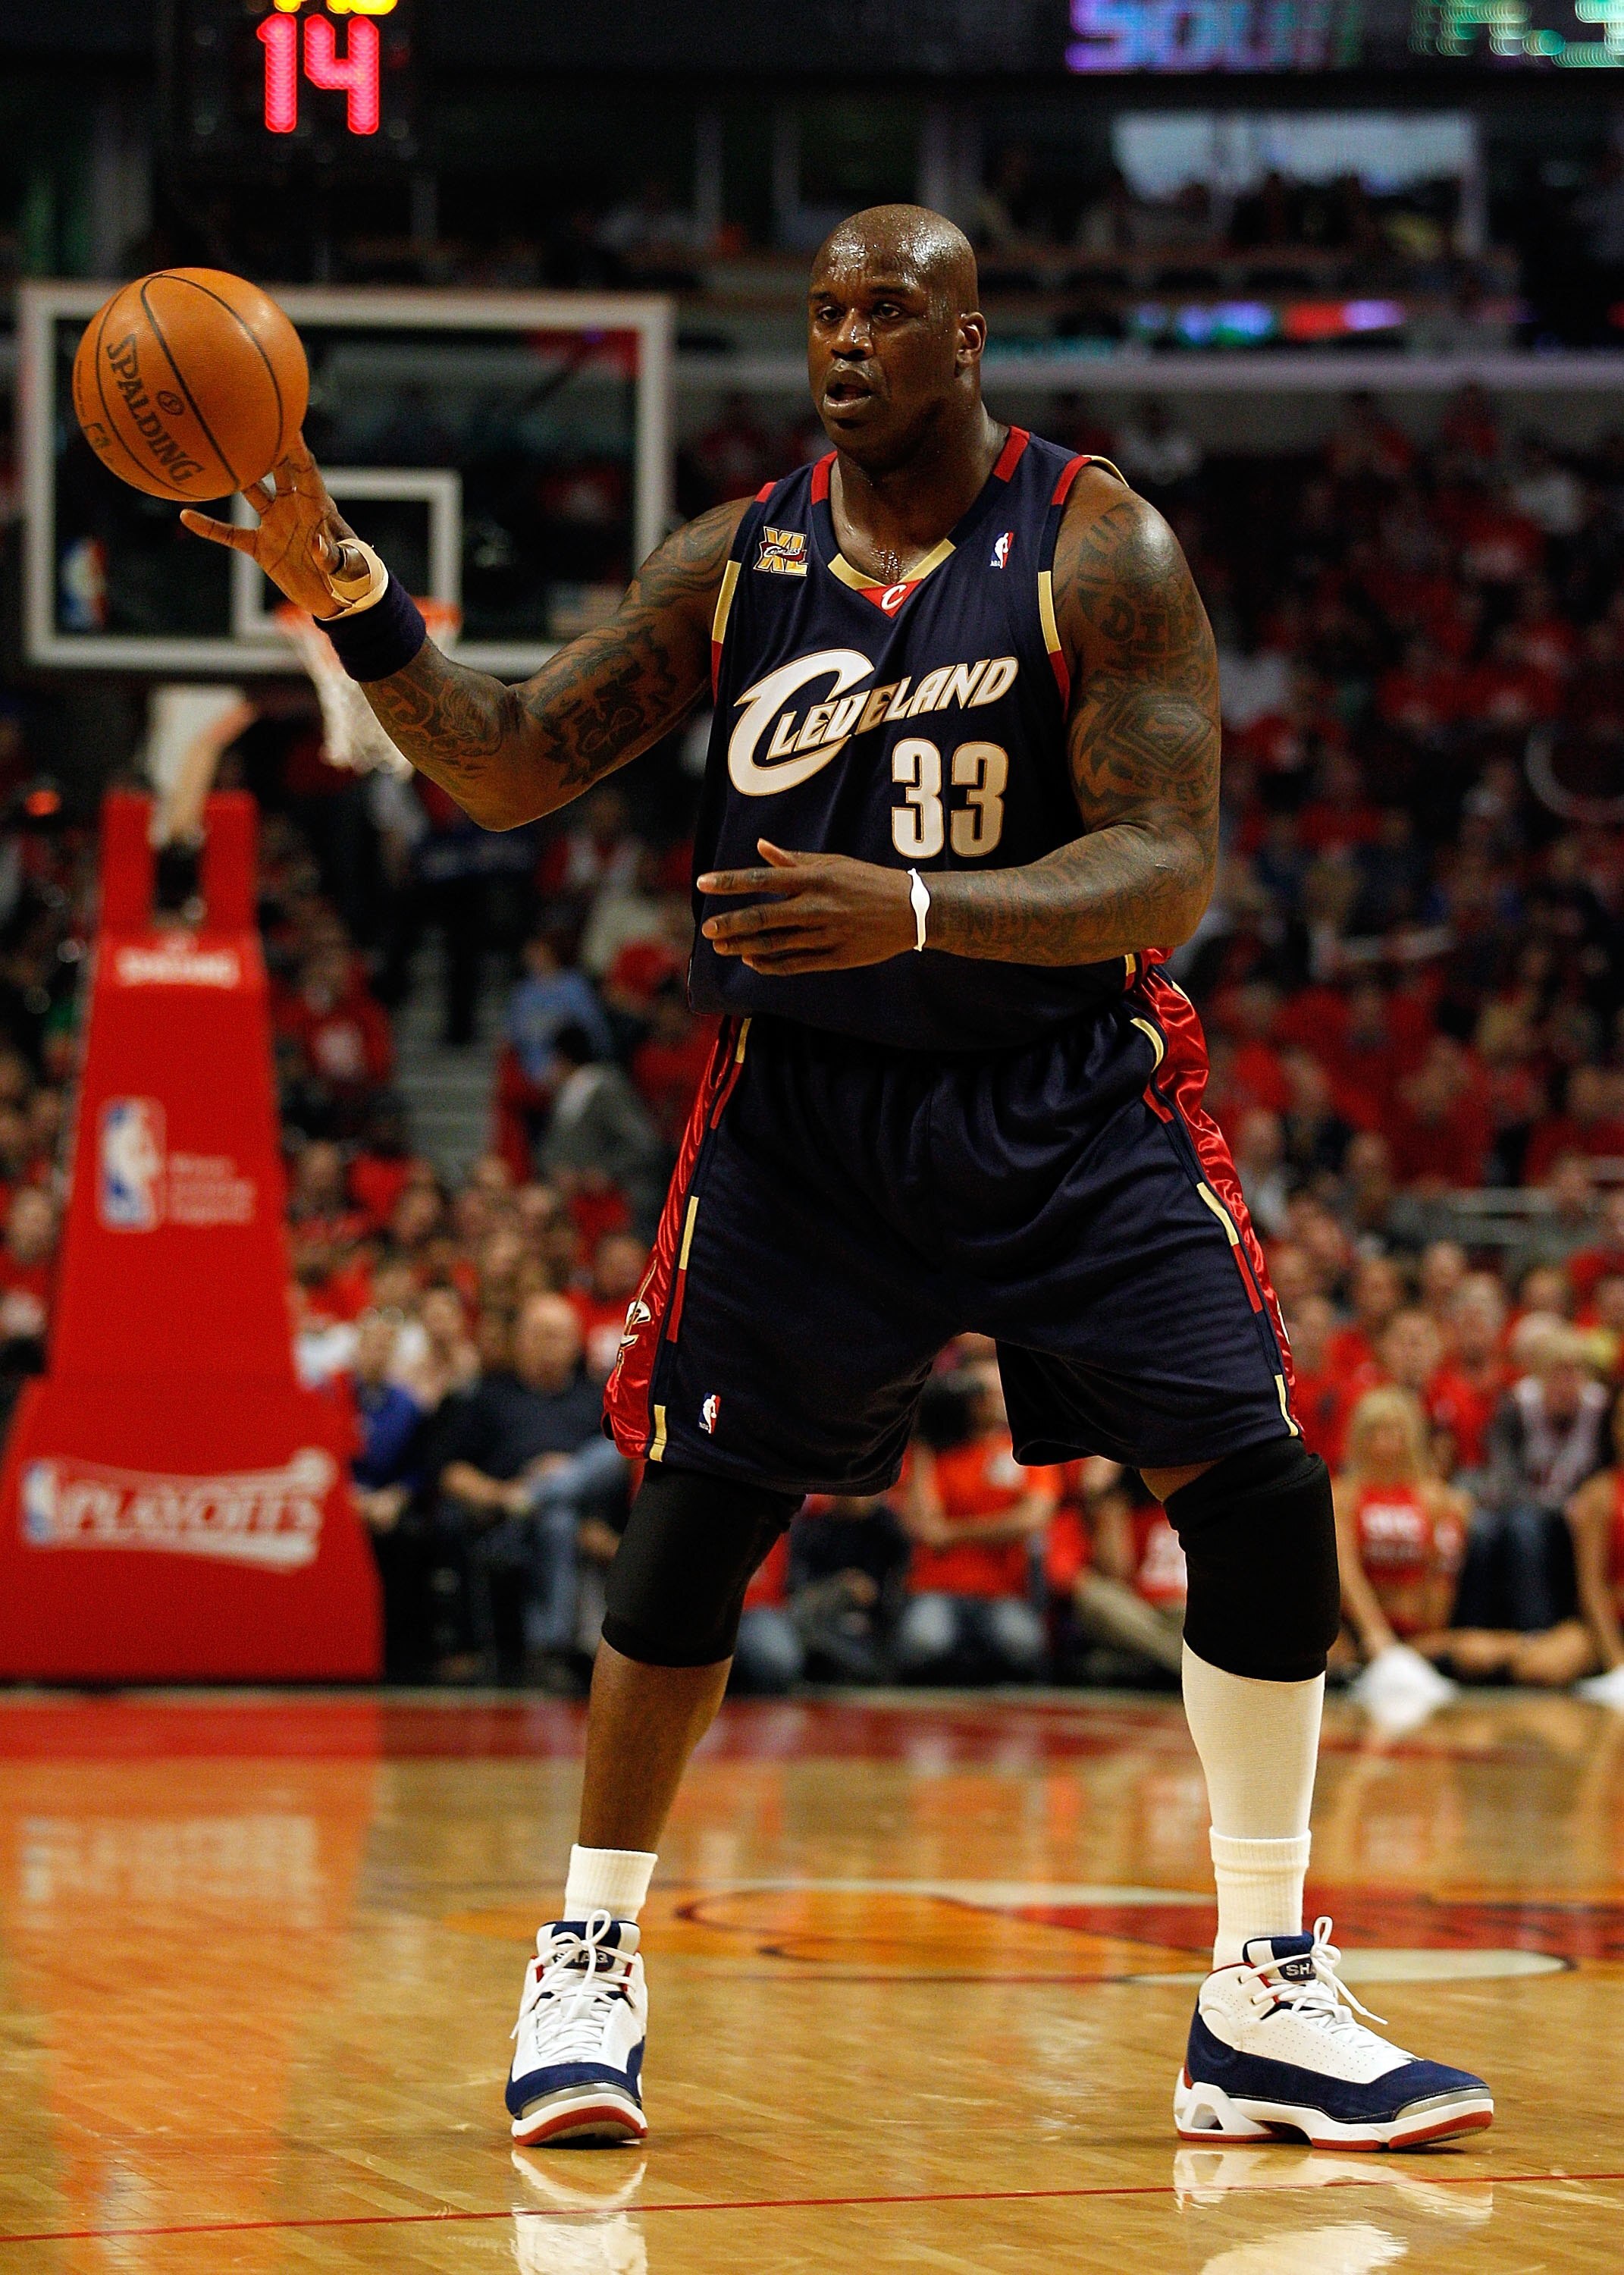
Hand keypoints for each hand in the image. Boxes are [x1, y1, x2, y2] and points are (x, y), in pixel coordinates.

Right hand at [177, 434, 362, 616]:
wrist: (337, 601)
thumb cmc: (352, 580)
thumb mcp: (349, 570)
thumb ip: (335, 557)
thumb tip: (317, 545)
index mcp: (317, 508)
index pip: (306, 470)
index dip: (297, 447)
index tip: (286, 423)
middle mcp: (292, 508)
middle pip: (277, 469)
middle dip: (265, 445)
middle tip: (247, 417)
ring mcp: (274, 525)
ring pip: (250, 492)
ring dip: (235, 475)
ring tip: (212, 450)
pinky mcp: (261, 547)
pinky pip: (229, 534)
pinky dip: (209, 528)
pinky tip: (185, 516)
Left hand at [698, 840, 915, 974]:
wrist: (912, 910)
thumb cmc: (868, 881)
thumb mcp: (834, 863)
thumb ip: (795, 860)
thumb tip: (761, 848)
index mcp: (815, 879)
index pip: (762, 879)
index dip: (730, 882)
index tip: (703, 883)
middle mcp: (817, 907)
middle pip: (763, 917)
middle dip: (731, 923)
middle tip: (707, 930)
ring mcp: (826, 935)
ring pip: (775, 944)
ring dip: (744, 946)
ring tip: (721, 947)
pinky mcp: (836, 958)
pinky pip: (795, 964)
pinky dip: (770, 963)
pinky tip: (751, 960)